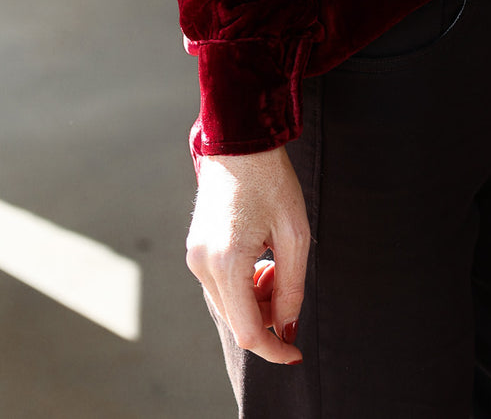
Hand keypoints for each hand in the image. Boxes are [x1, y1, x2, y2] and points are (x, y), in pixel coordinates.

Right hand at [185, 142, 306, 364]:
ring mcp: (194, 256)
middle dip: (267, 316)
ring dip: (255, 299)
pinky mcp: (195, 248)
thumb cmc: (271, 181)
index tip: (296, 351)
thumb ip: (291, 287)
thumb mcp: (294, 234)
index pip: (248, 331)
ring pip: (227, 304)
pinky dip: (242, 285)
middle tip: (286, 280)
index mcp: (227, 263)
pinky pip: (219, 285)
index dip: (275, 348)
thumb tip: (287, 327)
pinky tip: (260, 259)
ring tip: (275, 264)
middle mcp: (203, 265)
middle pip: (236, 320)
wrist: (239, 140)